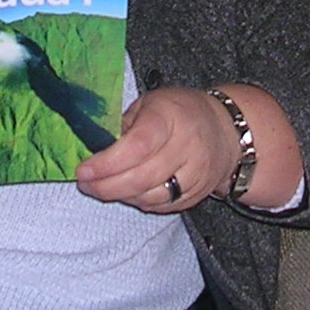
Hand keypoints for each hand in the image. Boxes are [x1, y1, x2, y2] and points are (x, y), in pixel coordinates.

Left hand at [74, 87, 237, 213]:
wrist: (225, 131)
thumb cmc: (178, 112)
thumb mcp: (148, 104)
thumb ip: (123, 126)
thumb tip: (93, 151)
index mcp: (171, 116)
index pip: (138, 146)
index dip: (107, 163)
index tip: (84, 171)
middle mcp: (188, 146)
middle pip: (142, 177)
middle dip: (106, 186)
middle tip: (85, 183)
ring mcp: (196, 174)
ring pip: (151, 197)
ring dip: (120, 196)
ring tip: (101, 188)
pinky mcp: (197, 194)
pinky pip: (162, 206)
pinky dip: (139, 202)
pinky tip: (126, 192)